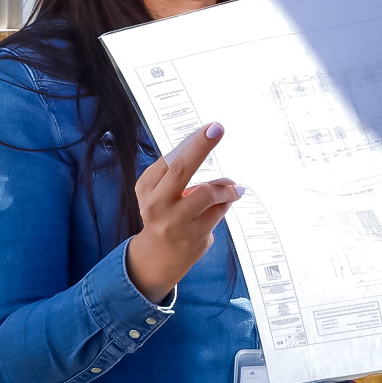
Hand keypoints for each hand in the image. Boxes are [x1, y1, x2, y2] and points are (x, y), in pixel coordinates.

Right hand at [126, 123, 242, 300]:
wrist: (159, 255)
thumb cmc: (165, 213)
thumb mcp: (160, 191)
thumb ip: (176, 172)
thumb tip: (204, 144)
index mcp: (146, 187)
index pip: (170, 159)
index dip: (193, 142)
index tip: (211, 128)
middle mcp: (157, 203)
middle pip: (181, 169)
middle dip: (201, 147)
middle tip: (218, 130)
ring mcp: (175, 221)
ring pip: (207, 193)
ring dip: (226, 188)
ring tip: (235, 188)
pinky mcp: (194, 235)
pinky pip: (218, 211)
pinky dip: (227, 202)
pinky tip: (230, 200)